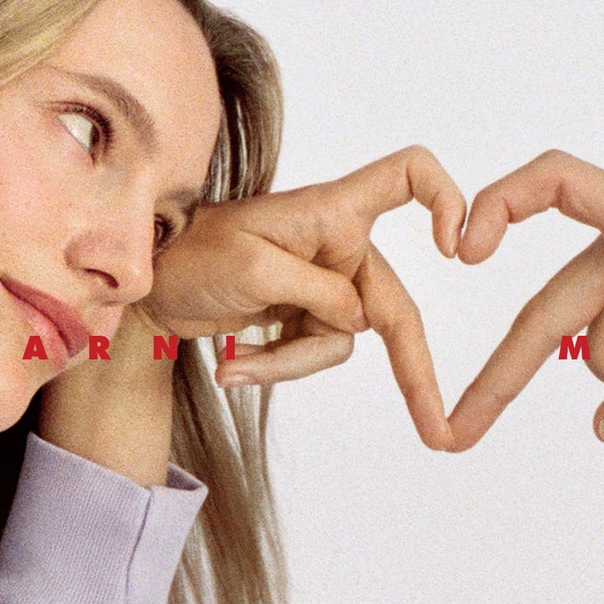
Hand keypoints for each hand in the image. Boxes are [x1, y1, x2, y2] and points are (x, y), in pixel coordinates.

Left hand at [142, 145, 467, 449]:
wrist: (148, 284)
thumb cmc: (191, 252)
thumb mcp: (253, 267)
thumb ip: (319, 292)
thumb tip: (362, 322)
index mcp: (334, 210)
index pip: (409, 175)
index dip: (445, 198)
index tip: (455, 249)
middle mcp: (340, 245)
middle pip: (396, 304)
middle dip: (413, 370)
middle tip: (436, 428)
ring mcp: (325, 284)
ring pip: (344, 341)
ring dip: (292, 363)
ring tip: (236, 366)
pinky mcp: (305, 316)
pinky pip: (314, 354)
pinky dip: (277, 366)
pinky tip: (234, 368)